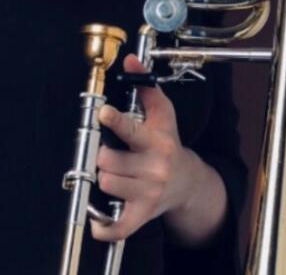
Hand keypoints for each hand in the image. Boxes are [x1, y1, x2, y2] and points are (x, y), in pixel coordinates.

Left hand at [90, 54, 222, 243]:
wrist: (188, 182)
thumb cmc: (167, 142)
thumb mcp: (161, 112)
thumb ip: (144, 85)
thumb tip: (130, 60)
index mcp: (156, 141)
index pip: (132, 130)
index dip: (115, 121)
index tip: (103, 113)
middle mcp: (154, 168)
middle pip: (108, 161)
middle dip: (102, 154)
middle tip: (107, 151)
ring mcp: (148, 193)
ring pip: (106, 184)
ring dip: (103, 177)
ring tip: (112, 171)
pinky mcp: (143, 215)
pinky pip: (118, 226)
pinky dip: (104, 225)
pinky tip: (97, 218)